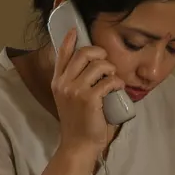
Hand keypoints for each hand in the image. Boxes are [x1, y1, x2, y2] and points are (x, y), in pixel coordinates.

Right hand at [51, 29, 122, 157]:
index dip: (69, 40)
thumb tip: (92, 64)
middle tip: (107, 63)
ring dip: (110, 69)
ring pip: (98, 65)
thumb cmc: (78, 121)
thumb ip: (75, 81)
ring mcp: (75, 90)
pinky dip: (117, 83)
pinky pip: (108, 81)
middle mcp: (63, 83)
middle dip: (99, 53)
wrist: (78, 144)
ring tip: (112, 78)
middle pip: (83, 53)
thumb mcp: (70, 98)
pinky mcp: (89, 98)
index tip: (76, 30)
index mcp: (57, 81)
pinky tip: (117, 89)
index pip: (62, 54)